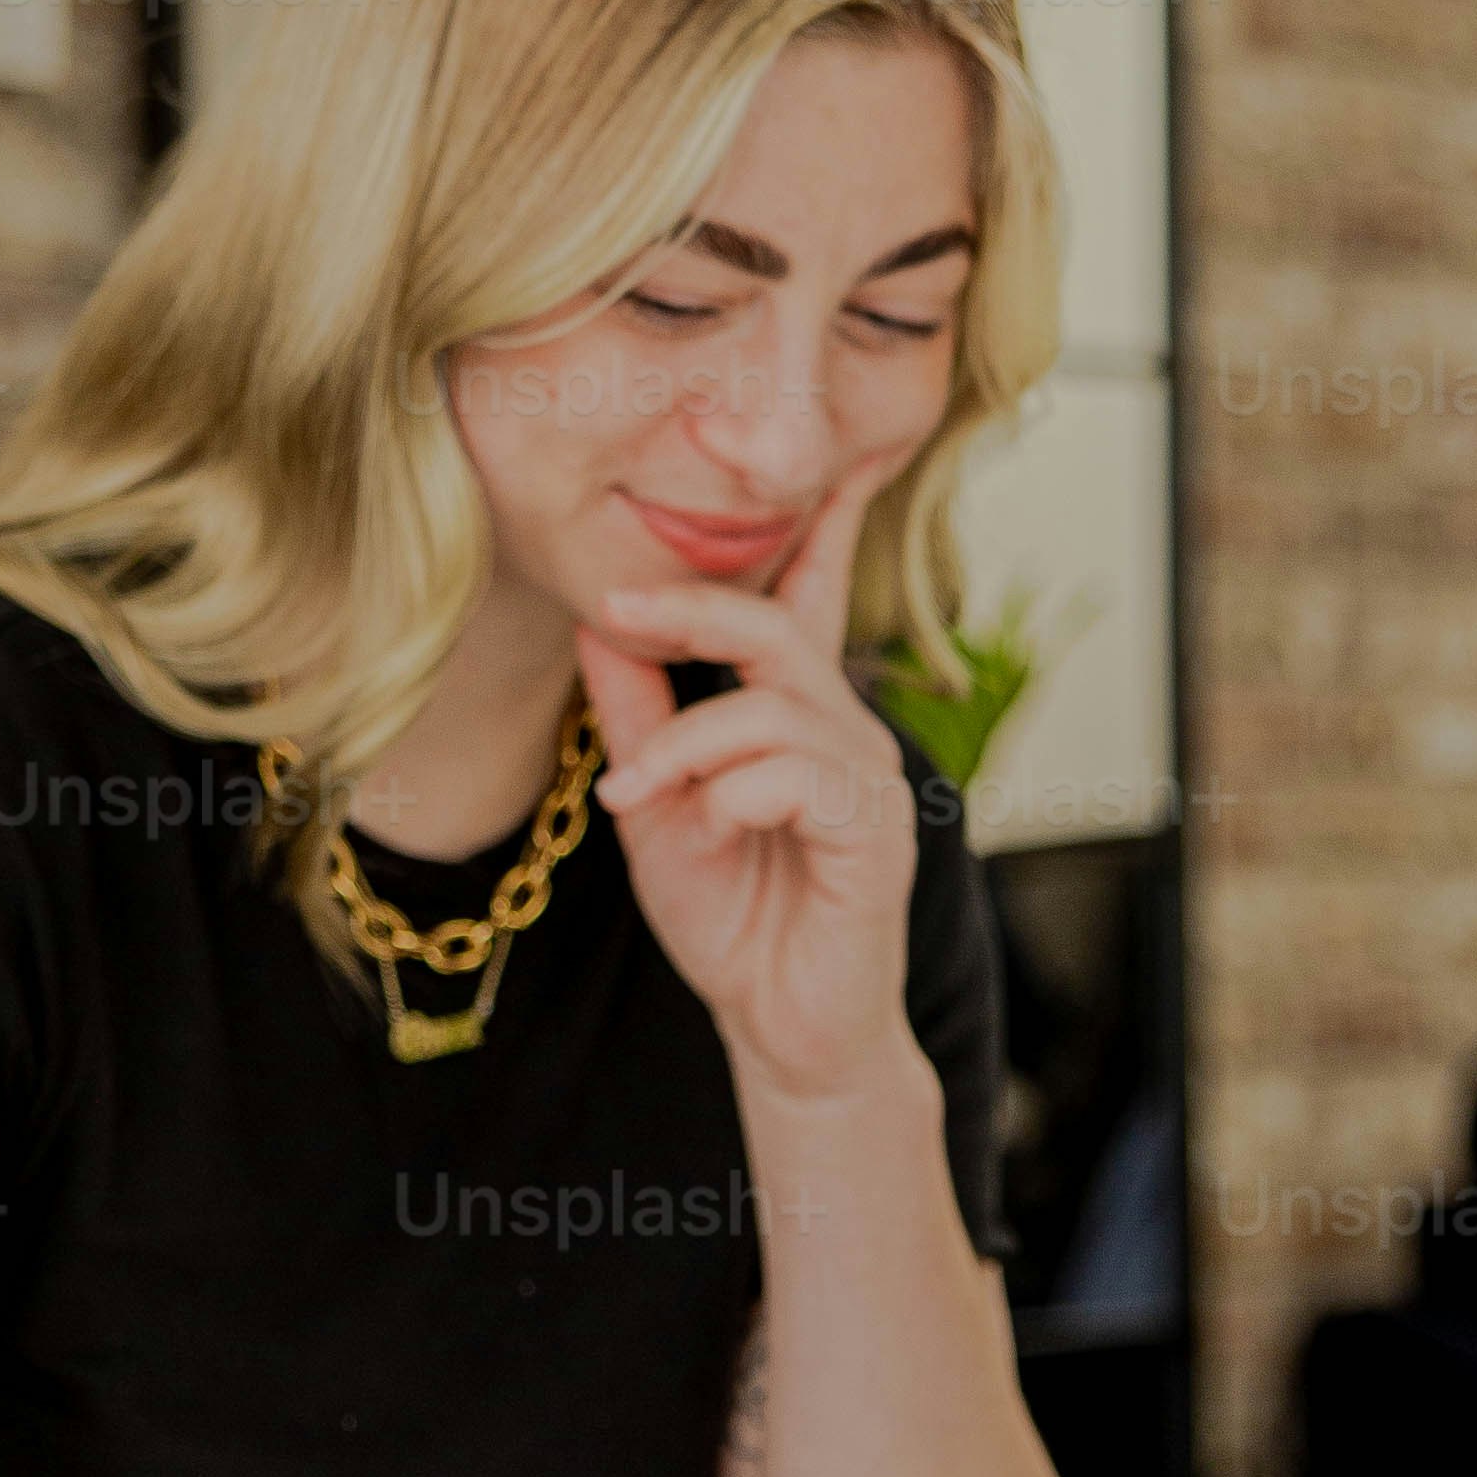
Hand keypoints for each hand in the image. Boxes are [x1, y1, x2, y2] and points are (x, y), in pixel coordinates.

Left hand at [580, 455, 926, 1108]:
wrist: (779, 1028)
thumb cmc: (733, 916)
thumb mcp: (656, 805)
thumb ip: (637, 716)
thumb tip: (599, 623)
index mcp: (797, 716)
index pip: (813, 597)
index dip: (826, 521)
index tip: (836, 448)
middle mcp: (844, 734)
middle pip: (775, 628)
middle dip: (691, 607)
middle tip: (613, 610)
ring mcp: (868, 782)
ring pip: (772, 706)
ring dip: (684, 744)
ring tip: (635, 797)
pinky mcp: (877, 837)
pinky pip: (799, 775)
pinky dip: (731, 795)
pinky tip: (709, 833)